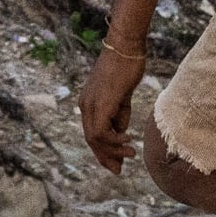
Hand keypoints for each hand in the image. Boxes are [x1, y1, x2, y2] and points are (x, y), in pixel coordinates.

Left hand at [77, 41, 144, 172]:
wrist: (126, 47)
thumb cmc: (126, 67)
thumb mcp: (123, 97)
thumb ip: (119, 116)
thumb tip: (121, 134)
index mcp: (89, 104)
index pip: (92, 134)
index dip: (103, 151)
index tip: (116, 163)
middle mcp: (85, 106)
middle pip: (91, 140)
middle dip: (105, 157)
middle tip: (119, 169)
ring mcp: (91, 104)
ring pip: (95, 139)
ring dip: (113, 150)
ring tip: (130, 154)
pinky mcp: (101, 103)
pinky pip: (102, 132)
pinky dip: (114, 140)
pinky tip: (128, 139)